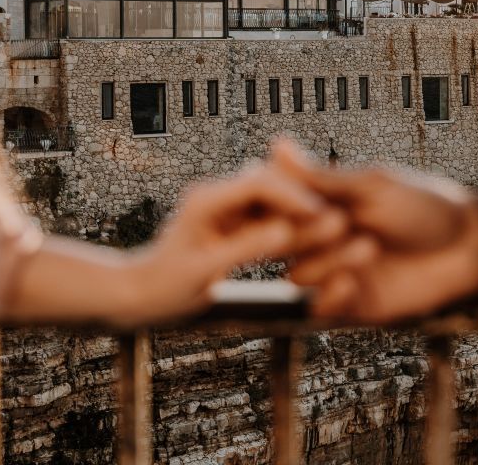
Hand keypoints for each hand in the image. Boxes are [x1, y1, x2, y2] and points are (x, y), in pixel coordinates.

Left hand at [121, 164, 347, 323]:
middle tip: (338, 220)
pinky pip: (269, 219)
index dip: (292, 194)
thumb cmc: (163, 287)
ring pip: (273, 202)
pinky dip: (291, 227)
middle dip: (304, 200)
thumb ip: (243, 250)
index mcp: (205, 201)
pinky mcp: (233, 223)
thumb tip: (285, 232)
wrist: (140, 294)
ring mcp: (226, 208)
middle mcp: (217, 197)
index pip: (257, 183)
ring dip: (301, 214)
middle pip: (270, 186)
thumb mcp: (202, 272)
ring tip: (334, 229)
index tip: (320, 213)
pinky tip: (315, 240)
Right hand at [270, 141, 477, 322]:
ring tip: (367, 246)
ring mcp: (334, 272)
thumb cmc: (424, 206)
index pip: (277, 208)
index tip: (300, 200)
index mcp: (320, 207)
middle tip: (340, 222)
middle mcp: (320, 240)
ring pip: (298, 276)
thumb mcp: (372, 187)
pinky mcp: (351, 304)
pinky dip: (329, 297)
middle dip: (307, 234)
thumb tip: (277, 145)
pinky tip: (351, 281)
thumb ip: (322, 178)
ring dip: (326, 262)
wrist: (467, 246)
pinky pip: (321, 309)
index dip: (281, 206)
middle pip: (282, 244)